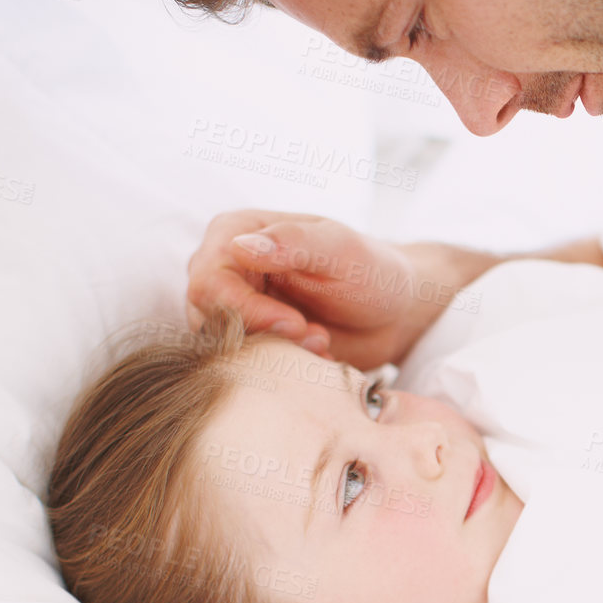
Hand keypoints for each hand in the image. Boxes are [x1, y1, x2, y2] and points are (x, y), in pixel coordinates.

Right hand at [185, 209, 475, 367]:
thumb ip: (292, 243)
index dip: (245, 310)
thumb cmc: (370, 269)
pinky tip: (320, 356)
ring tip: (322, 342)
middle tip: (317, 338)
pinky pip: (246, 367)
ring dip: (277, 354)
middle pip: (209, 319)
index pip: (210, 281)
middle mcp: (224, 272)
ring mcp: (233, 310)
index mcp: (233, 234)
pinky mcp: (249, 342)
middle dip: (264, 336)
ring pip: (225, 348)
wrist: (393, 310)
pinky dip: (283, 368)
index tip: (295, 324)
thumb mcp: (340, 249)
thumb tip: (239, 246)